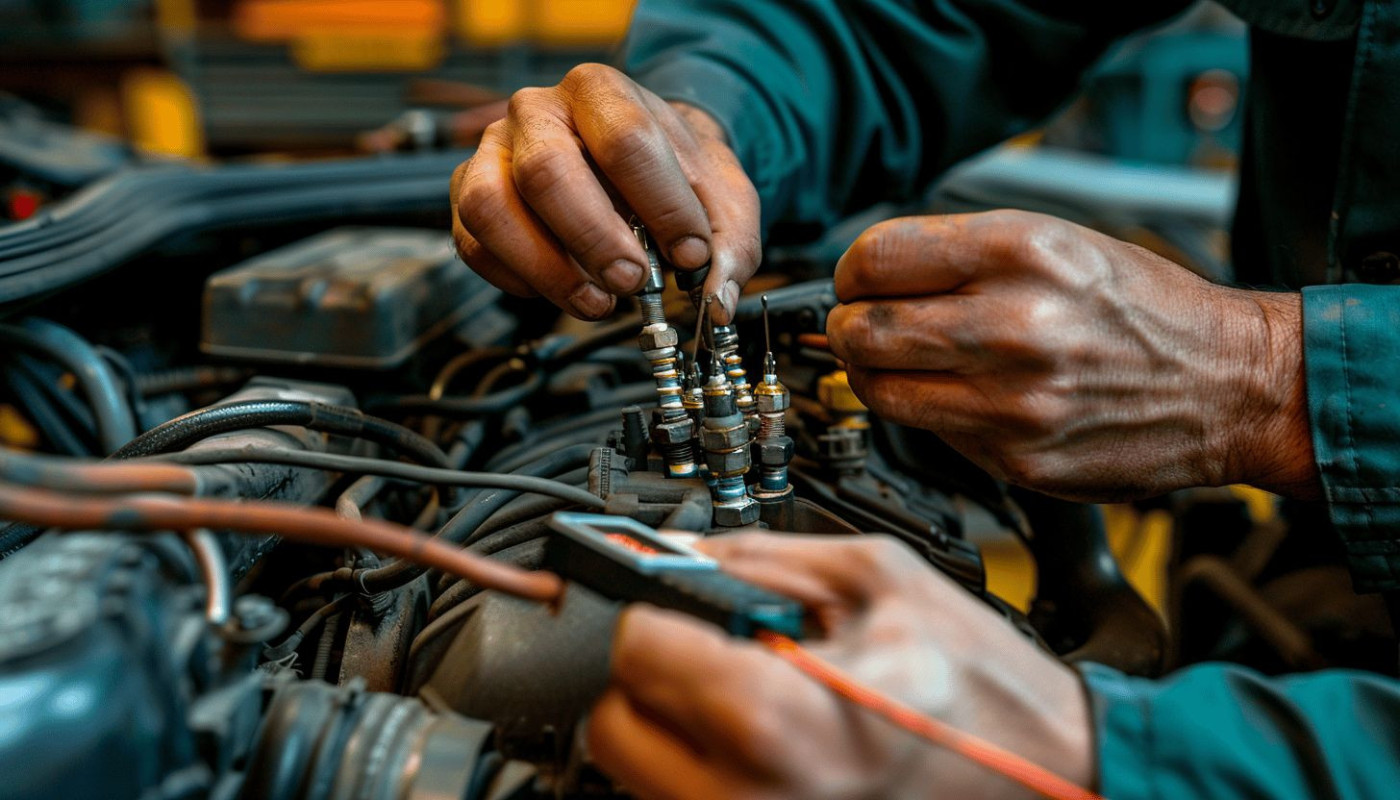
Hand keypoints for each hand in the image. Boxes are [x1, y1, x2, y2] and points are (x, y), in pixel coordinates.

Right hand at [450, 63, 760, 320]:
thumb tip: (717, 301)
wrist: (638, 159)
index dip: (660, 203)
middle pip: (547, 171)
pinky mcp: (468, 195)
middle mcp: (538, 112)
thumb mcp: (721, 197)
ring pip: (491, 207)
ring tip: (597, 303)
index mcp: (602, 92)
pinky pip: (474, 244)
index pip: (625, 139)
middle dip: (594, 239)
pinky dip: (518, 280)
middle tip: (632, 282)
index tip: (689, 251)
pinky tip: (564, 291)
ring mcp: (495, 152)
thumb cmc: (671, 172)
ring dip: (546, 268)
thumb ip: (730, 245)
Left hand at [589, 533, 1092, 799]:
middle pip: (613, 727)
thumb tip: (682, 549)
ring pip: (639, 775)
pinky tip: (764, 734)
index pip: (634, 651)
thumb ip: (761, 556)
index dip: (651, 609)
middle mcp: (750, 794)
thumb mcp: (878, 578)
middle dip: (648, 673)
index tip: (675, 599)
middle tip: (705, 644)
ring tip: (749, 689)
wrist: (1054, 769)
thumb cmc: (986, 686)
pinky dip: (703, 763)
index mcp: (776, 716)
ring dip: (670, 723)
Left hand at [826, 211, 1317, 501]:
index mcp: (1021, 250)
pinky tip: (957, 395)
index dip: (852, 272)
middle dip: (847, 327)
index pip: (874, 258)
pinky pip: (929, 433)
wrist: (1229, 385)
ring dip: (873, 376)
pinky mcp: (1017, 458)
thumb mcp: (1059, 242)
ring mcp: (1014, 400)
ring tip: (901, 363)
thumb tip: (872, 274)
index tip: (857, 281)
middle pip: (861, 329)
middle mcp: (1013, 323)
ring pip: (879, 390)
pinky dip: (925, 413)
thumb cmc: (1144, 309)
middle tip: (861, 326)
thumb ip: (961, 253)